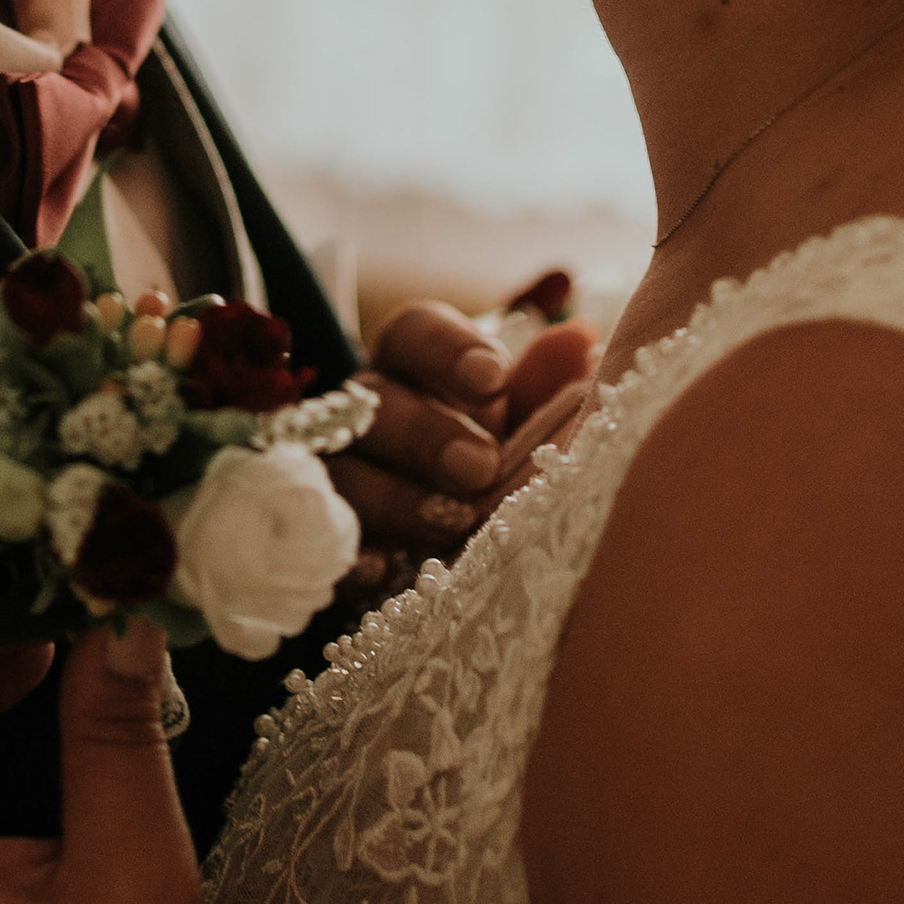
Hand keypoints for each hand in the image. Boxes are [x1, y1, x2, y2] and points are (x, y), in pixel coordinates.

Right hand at [324, 301, 602, 574]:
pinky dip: (354, 556)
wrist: (468, 558)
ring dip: (395, 497)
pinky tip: (385, 569)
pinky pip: (325, 543)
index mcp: (415, 371)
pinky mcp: (329, 542)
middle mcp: (366, 416)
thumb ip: (544, 387)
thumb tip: (579, 335)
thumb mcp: (524, 429)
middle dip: (426, 432)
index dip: (447, 350)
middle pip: (374, 402)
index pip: (413, 333)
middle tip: (480, 467)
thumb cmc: (499, 472)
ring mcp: (338, 477)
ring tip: (450, 522)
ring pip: (344, 473)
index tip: (494, 379)